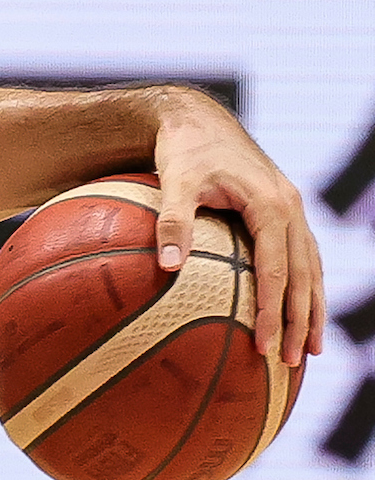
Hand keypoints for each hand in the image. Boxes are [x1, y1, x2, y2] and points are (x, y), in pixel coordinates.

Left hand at [151, 92, 324, 365]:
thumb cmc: (182, 148)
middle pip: (303, 277)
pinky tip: (299, 310)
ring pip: (311, 269)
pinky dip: (304, 286)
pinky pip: (303, 256)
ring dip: (312, 310)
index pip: (276, 271)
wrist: (196, 116)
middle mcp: (291, 209)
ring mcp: (293, 209)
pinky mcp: (285, 210)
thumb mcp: (172, 180)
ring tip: (310, 350)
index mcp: (271, 205)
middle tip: (291, 362)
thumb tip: (167, 267)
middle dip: (301, 322)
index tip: (265, 347)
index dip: (274, 312)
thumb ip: (172, 220)